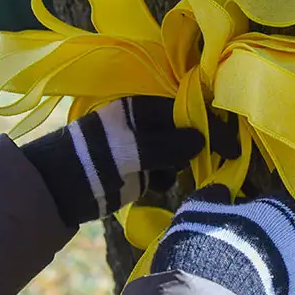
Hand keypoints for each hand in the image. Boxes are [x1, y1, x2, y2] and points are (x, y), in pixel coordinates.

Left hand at [22, 96, 237, 225]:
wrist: (61, 186)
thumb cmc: (95, 157)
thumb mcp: (132, 148)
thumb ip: (167, 145)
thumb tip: (199, 141)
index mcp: (142, 108)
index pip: (185, 109)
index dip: (210, 125)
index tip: (232, 145)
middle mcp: (146, 124)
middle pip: (185, 131)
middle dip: (197, 146)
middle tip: (216, 161)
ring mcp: (143, 148)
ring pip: (178, 155)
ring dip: (178, 166)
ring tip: (162, 175)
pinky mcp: (140, 171)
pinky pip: (165, 173)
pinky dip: (164, 180)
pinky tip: (150, 185)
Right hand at [151, 184, 294, 294]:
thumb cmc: (209, 243)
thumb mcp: (199, 209)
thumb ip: (213, 195)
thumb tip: (220, 190)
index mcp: (284, 212)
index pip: (279, 196)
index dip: (259, 198)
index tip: (242, 201)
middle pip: (282, 230)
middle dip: (261, 231)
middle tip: (233, 233)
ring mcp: (294, 278)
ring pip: (278, 261)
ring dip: (260, 259)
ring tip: (230, 264)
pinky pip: (271, 286)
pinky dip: (257, 282)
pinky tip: (233, 285)